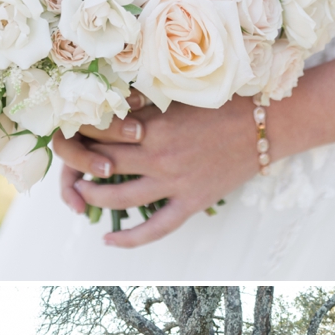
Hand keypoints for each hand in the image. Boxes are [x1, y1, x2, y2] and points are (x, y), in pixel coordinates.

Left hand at [53, 94, 256, 247]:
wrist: (265, 124)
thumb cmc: (224, 102)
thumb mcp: (179, 93)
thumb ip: (145, 101)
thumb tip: (112, 100)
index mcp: (152, 124)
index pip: (99, 129)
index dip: (78, 130)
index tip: (70, 129)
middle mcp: (157, 155)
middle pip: (100, 162)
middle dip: (76, 163)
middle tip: (68, 162)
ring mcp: (174, 182)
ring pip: (118, 197)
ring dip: (92, 197)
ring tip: (81, 194)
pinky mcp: (191, 203)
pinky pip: (154, 228)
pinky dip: (128, 239)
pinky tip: (108, 240)